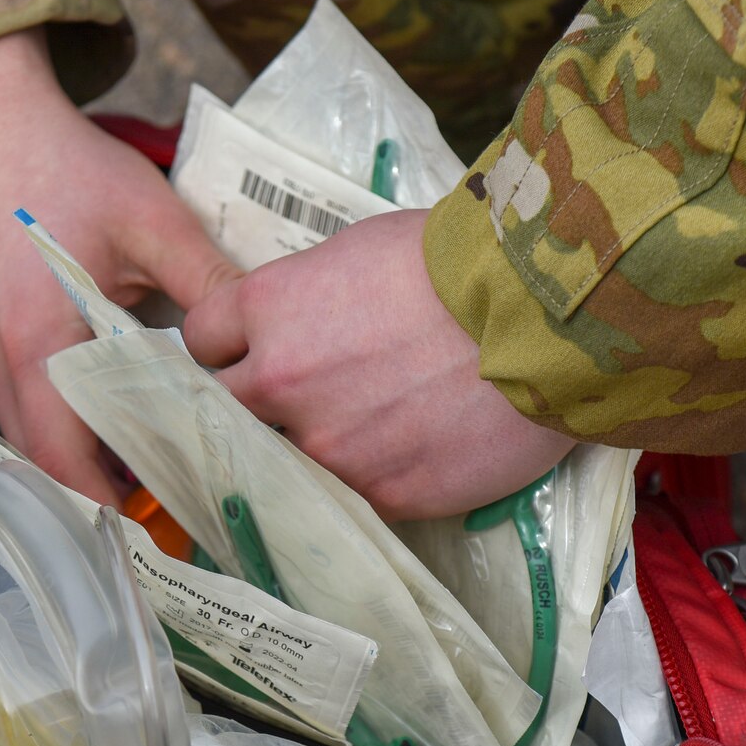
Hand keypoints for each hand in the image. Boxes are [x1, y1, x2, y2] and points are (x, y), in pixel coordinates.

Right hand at [0, 30, 239, 503]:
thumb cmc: (71, 171)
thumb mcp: (154, 221)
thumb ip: (210, 287)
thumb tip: (266, 347)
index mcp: (38, 344)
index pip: (72, 462)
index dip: (121, 506)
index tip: (181, 528)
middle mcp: (0, 370)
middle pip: (53, 469)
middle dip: (114, 499)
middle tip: (186, 517)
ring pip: (39, 451)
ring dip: (93, 470)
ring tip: (165, 484)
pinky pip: (31, 422)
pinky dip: (75, 439)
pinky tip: (129, 436)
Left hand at [182, 209, 574, 520]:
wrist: (543, 315)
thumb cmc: (461, 263)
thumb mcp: (361, 251)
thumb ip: (307, 297)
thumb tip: (298, 324)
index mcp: (268, 309)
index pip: (202, 339)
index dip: (228, 346)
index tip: (249, 351)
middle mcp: (280, 383)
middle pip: (227, 409)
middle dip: (254, 405)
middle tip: (301, 398)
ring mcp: (328, 447)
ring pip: (291, 461)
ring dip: (319, 447)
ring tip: (371, 427)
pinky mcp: (382, 493)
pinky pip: (356, 494)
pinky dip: (377, 476)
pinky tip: (413, 452)